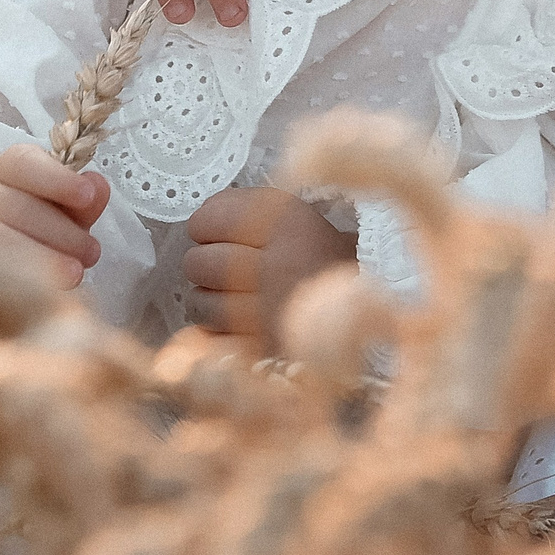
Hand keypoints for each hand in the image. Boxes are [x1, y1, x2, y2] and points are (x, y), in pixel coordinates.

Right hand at [0, 143, 110, 290]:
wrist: (1, 267)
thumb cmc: (41, 231)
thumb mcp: (68, 214)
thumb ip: (85, 202)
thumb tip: (97, 187)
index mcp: (8, 167)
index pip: (25, 163)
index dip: (57, 179)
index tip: (87, 197)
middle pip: (15, 205)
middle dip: (59, 230)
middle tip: (91, 252)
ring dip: (40, 257)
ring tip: (74, 273)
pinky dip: (17, 279)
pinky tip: (44, 289)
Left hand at [180, 187, 355, 347]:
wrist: (357, 298)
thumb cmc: (312, 249)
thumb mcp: (289, 211)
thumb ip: (241, 208)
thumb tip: (196, 224)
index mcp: (287, 223)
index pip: (210, 219)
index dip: (202, 225)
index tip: (212, 231)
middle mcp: (279, 266)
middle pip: (199, 263)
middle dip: (201, 262)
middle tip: (220, 263)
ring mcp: (271, 312)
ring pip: (200, 303)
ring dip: (205, 297)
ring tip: (227, 291)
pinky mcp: (267, 347)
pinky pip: (214, 336)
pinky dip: (215, 328)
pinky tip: (234, 316)